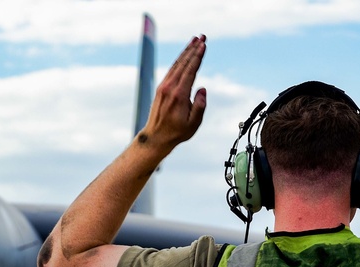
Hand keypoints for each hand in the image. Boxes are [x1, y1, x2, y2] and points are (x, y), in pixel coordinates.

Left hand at [140, 35, 207, 152]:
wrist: (156, 137)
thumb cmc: (176, 132)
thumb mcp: (193, 125)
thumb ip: (200, 107)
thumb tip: (202, 89)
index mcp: (179, 95)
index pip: (190, 70)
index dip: (197, 56)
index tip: (204, 44)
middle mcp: (170, 87)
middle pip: (184, 63)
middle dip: (194, 48)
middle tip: (202, 37)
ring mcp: (164, 86)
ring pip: (177, 64)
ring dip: (186, 51)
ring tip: (194, 40)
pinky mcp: (161, 88)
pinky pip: (172, 69)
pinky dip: (179, 60)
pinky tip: (184, 55)